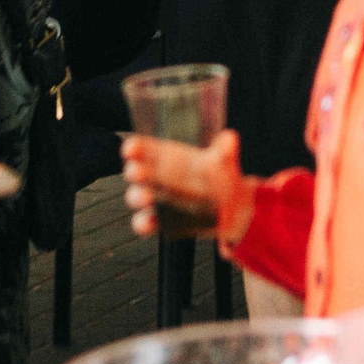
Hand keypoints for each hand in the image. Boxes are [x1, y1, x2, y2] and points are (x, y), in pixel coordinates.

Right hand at [124, 130, 251, 241]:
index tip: (130, 148)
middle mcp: (160, 178)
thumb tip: (229, 139)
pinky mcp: (160, 221)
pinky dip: (144, 223)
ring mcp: (158, 200)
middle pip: (139, 172)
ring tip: (146, 197)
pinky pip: (145, 222)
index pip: (148, 149)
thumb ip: (225, 153)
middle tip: (135, 172)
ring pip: (139, 197)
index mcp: (171, 158)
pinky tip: (150, 221)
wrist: (232, 211)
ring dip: (138, 197)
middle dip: (135, 172)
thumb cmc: (222, 179)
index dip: (137, 147)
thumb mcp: (225, 164)